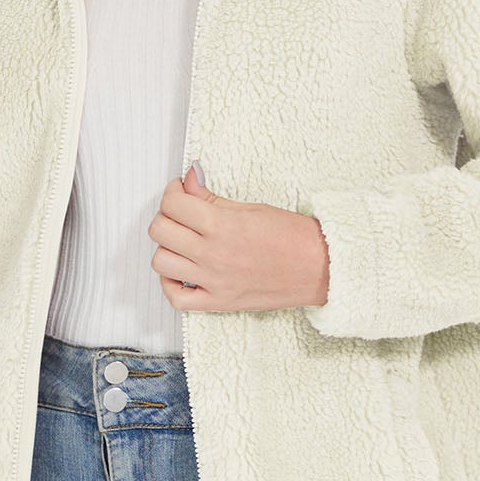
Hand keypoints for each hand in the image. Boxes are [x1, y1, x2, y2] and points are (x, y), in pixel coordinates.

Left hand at [150, 163, 329, 312]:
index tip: (182, 191)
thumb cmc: (293, 237)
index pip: (172, 204)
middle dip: (167, 215)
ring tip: (184, 240)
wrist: (320, 268)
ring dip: (168, 247)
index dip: (173, 192)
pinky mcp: (218, 302)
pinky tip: (182, 269)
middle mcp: (213, 254)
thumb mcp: (251, 207)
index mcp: (222, 225)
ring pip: (160, 262)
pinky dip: (171, 283)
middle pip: (160, 230)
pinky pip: (176, 298)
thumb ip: (212, 196)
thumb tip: (189, 178)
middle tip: (182, 212)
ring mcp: (213, 281)